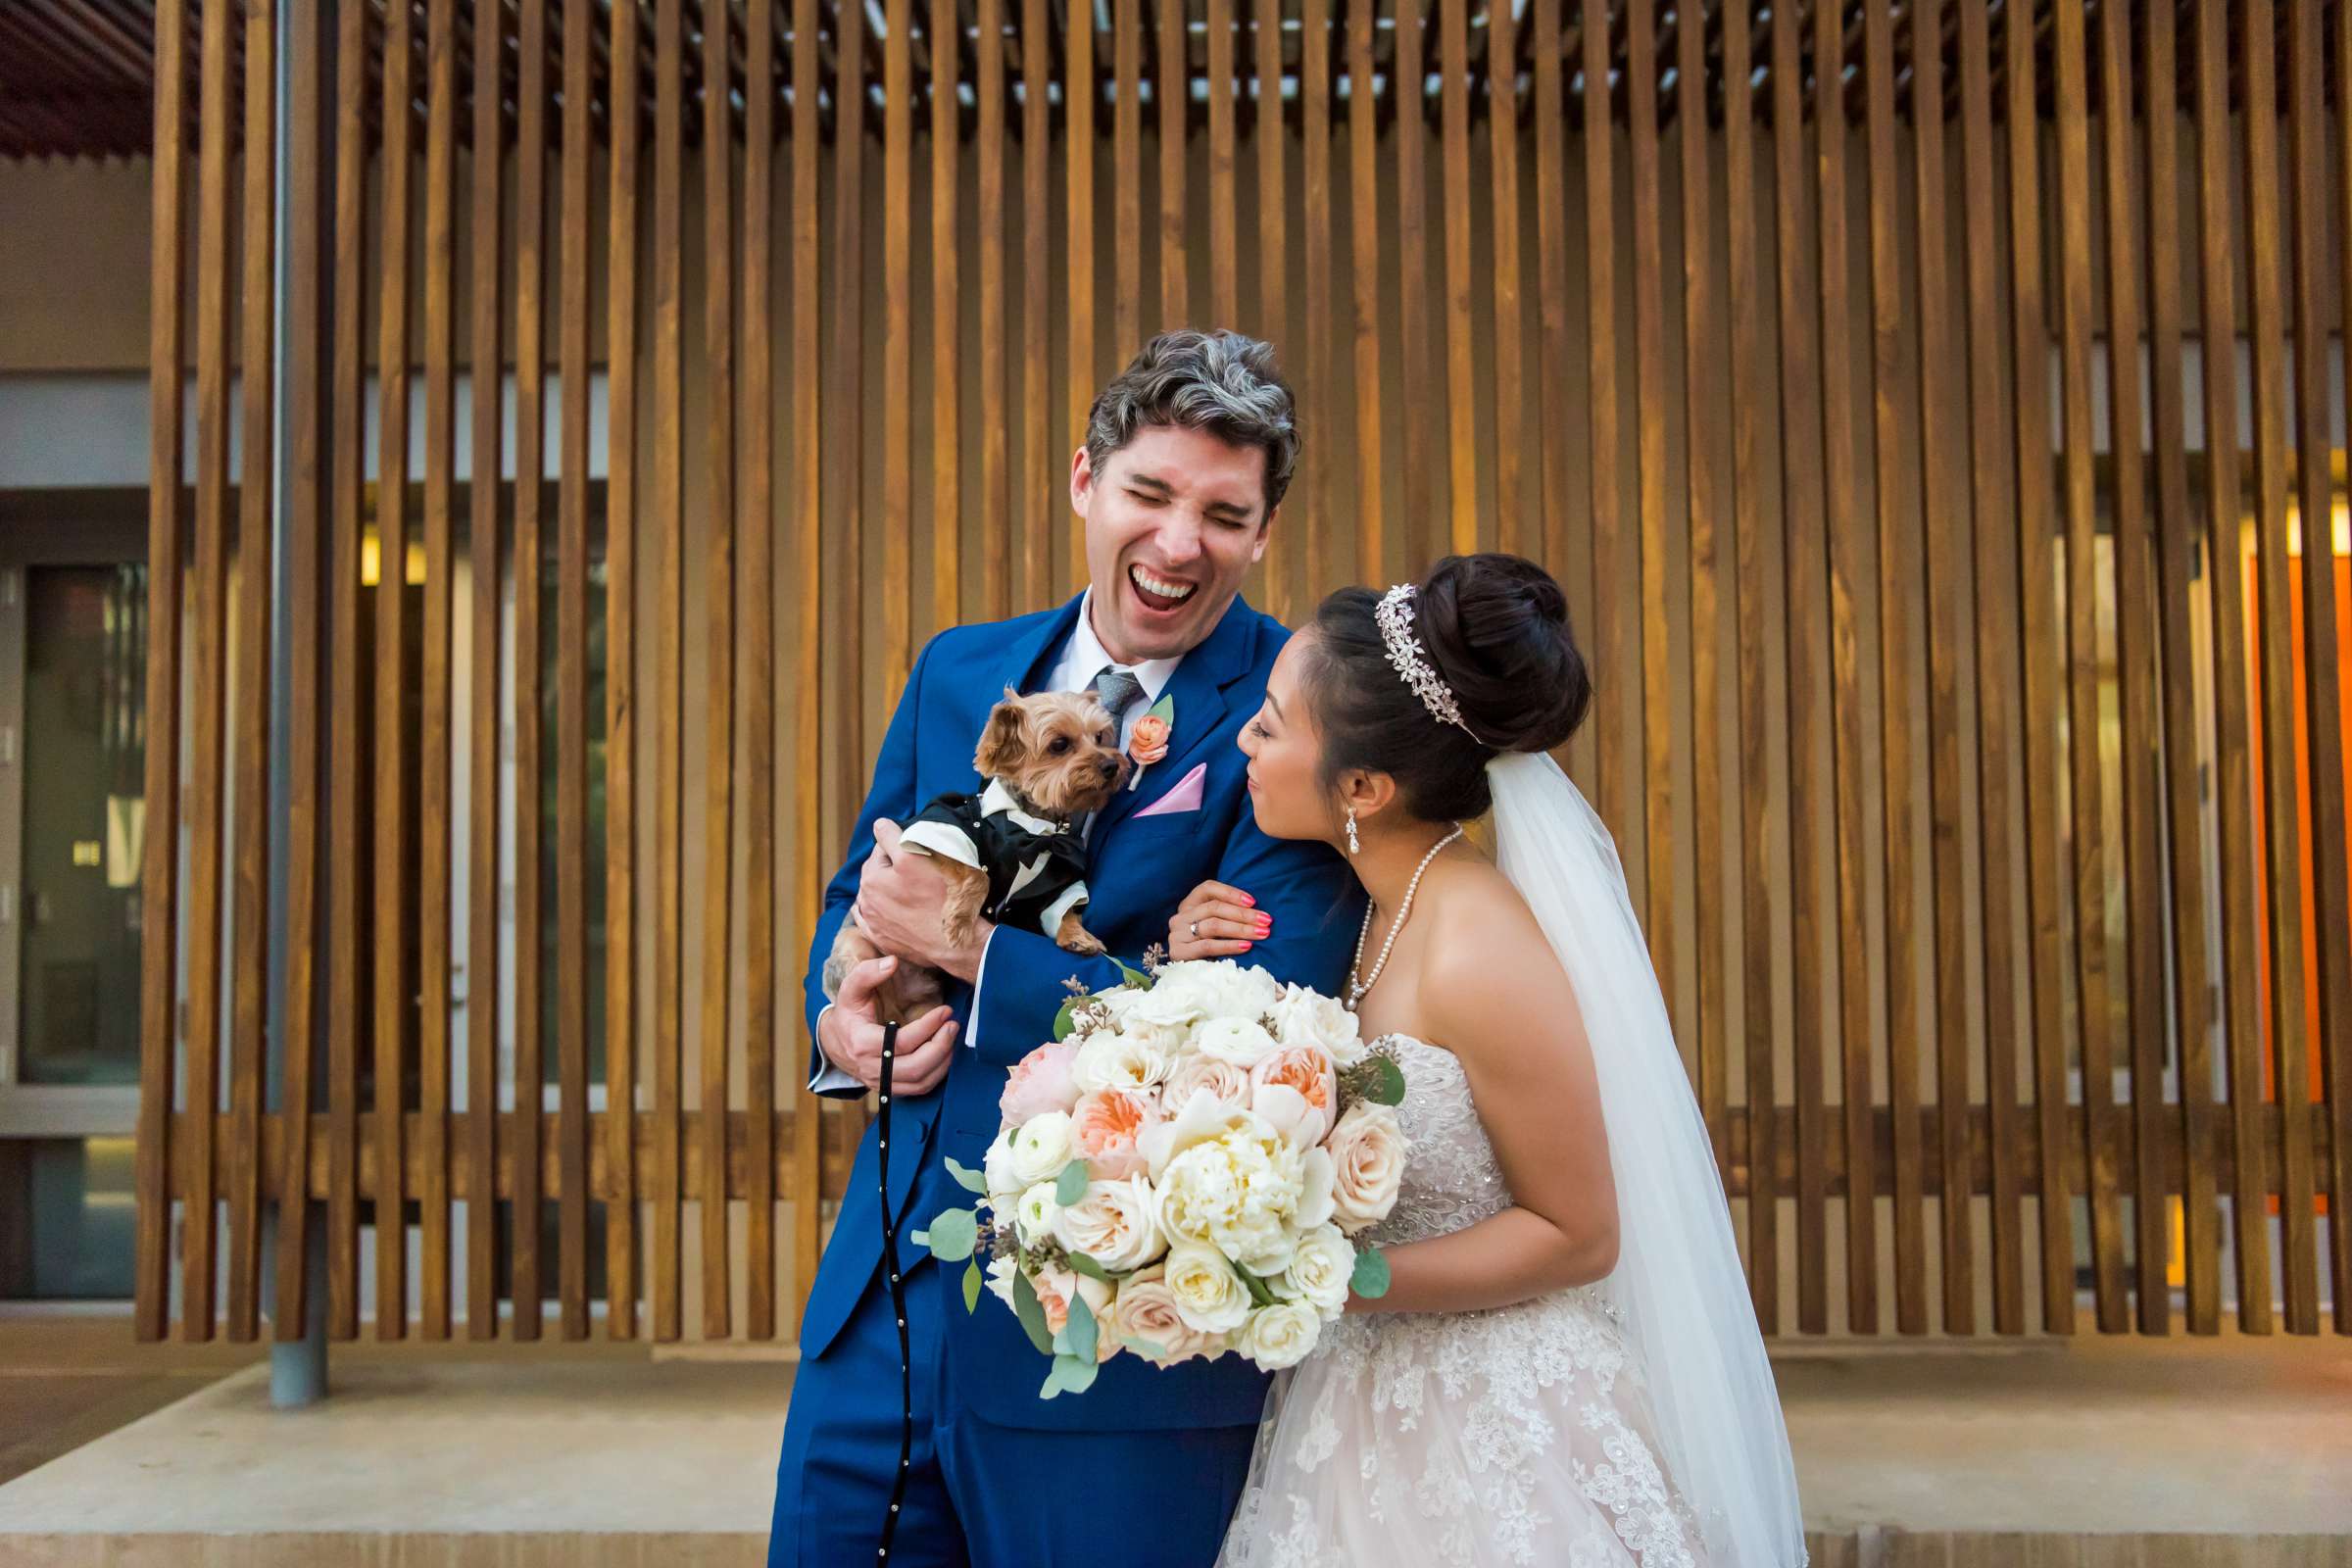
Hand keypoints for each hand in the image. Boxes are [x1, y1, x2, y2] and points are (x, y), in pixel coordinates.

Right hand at [818, 956, 959, 1094]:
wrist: (837, 1042)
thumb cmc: (849, 1013)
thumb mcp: (851, 989)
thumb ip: (867, 972)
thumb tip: (892, 962)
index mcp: (862, 1043)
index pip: (902, 1042)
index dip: (927, 1027)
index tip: (944, 1011)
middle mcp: (871, 1068)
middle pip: (915, 1067)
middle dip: (940, 1046)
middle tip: (953, 1025)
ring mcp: (881, 1082)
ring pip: (920, 1082)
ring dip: (943, 1061)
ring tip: (951, 1037)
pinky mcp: (890, 1088)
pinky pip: (919, 1089)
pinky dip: (937, 1073)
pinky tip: (944, 1053)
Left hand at [851, 819, 993, 982]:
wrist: (958, 941)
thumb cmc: (943, 896)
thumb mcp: (918, 857)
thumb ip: (891, 838)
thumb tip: (878, 825)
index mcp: (872, 878)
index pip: (881, 849)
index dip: (901, 846)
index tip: (919, 853)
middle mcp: (867, 902)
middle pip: (877, 873)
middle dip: (892, 868)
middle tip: (919, 871)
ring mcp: (874, 924)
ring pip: (876, 896)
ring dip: (887, 890)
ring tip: (912, 891)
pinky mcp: (884, 941)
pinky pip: (875, 921)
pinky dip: (882, 912)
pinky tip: (895, 909)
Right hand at [1168, 880, 1267, 960]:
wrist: (1187, 979)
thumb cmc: (1207, 948)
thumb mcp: (1213, 927)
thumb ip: (1226, 915)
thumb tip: (1257, 911)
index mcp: (1188, 904)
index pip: (1208, 888)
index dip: (1231, 893)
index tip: (1253, 901)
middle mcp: (1180, 917)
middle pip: (1214, 907)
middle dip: (1244, 914)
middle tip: (1266, 921)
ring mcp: (1177, 934)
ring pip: (1213, 925)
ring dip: (1241, 929)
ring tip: (1261, 933)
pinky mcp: (1178, 952)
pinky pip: (1209, 946)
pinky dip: (1230, 945)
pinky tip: (1246, 946)